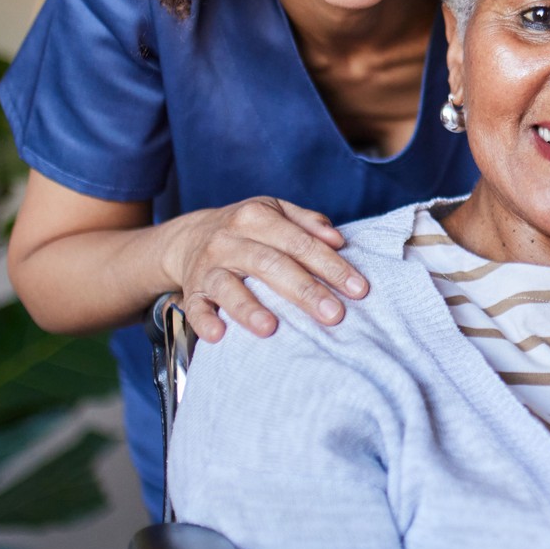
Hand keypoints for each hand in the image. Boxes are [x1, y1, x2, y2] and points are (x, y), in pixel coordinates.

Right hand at [159, 197, 368, 341]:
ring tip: (271, 328)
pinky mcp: (192, 291)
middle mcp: (230, 240)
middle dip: (304, 291)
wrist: (191, 236)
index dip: (331, 265)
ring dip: (249, 308)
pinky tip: (218, 336)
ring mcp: (208, 267)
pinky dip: (205, 322)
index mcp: (256, 217)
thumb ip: (308, 223)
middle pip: (270, 265)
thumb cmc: (248, 228)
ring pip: (229, 286)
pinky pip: (196, 308)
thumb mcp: (276, 212)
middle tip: (334, 314)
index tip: (358, 289)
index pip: (300, 243)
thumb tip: (338, 240)